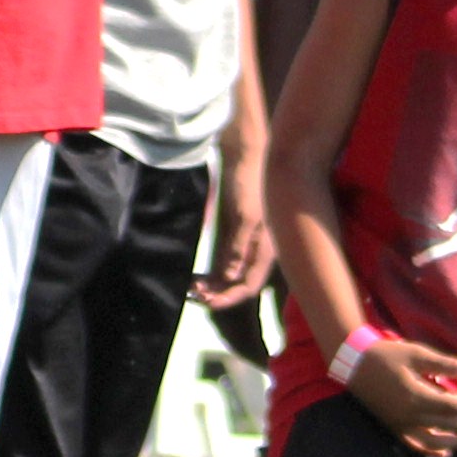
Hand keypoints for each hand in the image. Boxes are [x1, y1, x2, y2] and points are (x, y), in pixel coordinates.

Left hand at [201, 135, 272, 305]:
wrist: (245, 154)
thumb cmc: (249, 182)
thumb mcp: (245, 216)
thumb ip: (239, 246)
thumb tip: (232, 276)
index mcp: (266, 249)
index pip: (249, 286)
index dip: (229, 298)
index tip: (206, 302)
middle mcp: (258, 250)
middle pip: (238, 284)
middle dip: (217, 293)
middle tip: (193, 295)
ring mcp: (246, 242)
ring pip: (229, 275)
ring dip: (212, 284)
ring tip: (191, 288)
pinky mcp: (236, 233)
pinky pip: (224, 261)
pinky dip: (212, 270)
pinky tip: (197, 275)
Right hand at [343, 334, 456, 453]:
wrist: (353, 363)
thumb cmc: (386, 355)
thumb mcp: (416, 354)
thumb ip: (444, 364)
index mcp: (418, 397)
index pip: (454, 406)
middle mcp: (410, 417)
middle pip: (448, 423)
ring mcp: (401, 425)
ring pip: (434, 440)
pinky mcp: (393, 427)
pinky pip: (415, 444)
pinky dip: (430, 450)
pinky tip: (444, 453)